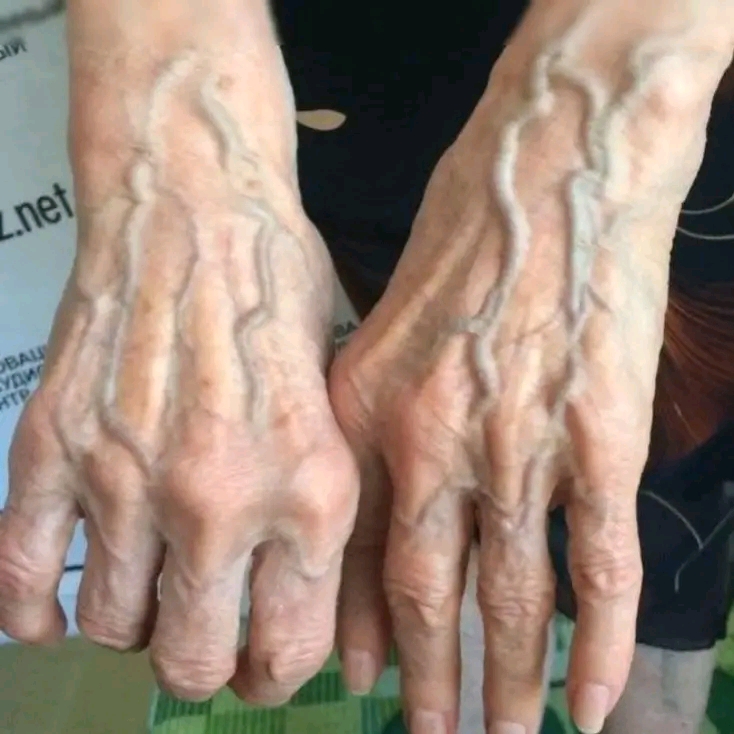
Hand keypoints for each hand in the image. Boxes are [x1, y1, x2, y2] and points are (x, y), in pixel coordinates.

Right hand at [0, 4, 357, 704]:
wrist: (195, 208)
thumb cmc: (279, 292)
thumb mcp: (342, 398)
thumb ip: (327, 501)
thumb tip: (308, 595)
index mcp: (311, 491)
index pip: (288, 650)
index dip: (273, 672)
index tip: (261, 663)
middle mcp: (221, 501)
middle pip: (191, 660)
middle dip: (202, 662)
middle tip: (204, 635)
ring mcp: (127, 478)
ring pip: (109, 625)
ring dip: (130, 621)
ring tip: (148, 586)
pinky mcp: (53, 446)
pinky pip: (20, 572)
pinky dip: (30, 607)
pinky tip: (51, 604)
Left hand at [329, 5, 732, 731]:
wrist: (545, 169)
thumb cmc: (460, 240)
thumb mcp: (382, 326)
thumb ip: (375, 420)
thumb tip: (379, 508)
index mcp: (375, 416)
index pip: (357, 550)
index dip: (362, 629)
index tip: (364, 684)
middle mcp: (437, 442)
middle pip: (429, 593)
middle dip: (431, 682)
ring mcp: (521, 443)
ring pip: (514, 594)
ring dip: (511, 678)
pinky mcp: (601, 434)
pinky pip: (597, 558)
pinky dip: (600, 638)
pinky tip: (593, 695)